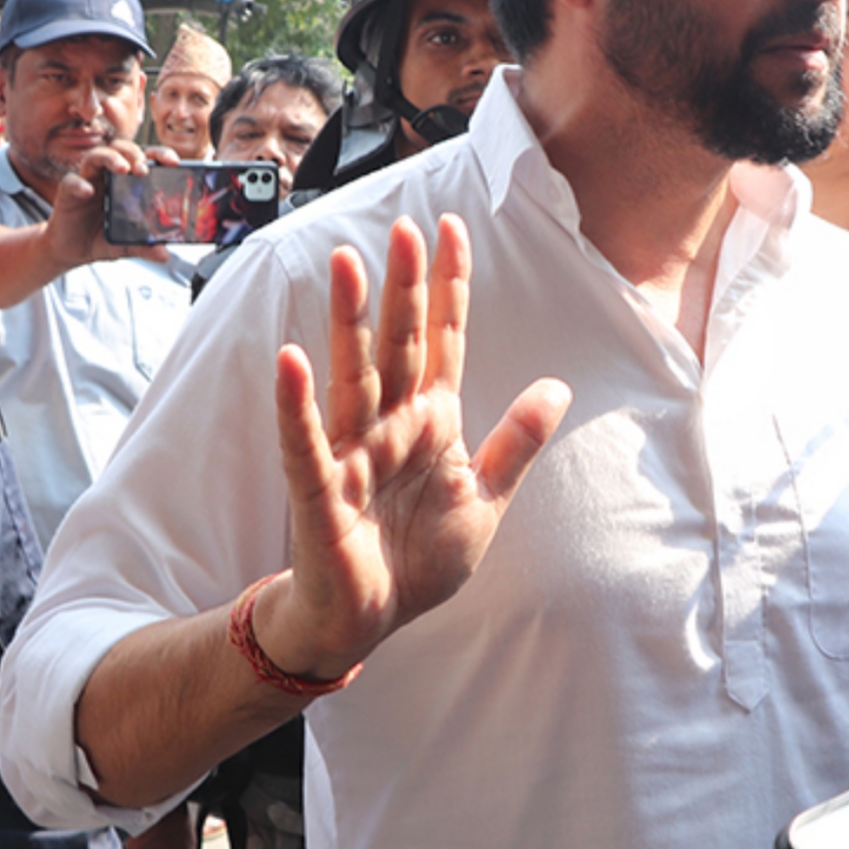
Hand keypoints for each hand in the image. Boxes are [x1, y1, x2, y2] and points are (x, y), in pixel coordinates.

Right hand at [42, 140, 169, 267]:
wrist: (72, 251)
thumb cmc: (101, 239)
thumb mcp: (126, 245)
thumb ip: (144, 247)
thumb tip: (164, 254)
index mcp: (126, 182)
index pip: (144, 158)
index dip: (159, 154)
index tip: (173, 162)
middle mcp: (107, 175)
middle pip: (121, 149)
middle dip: (135, 154)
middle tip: (144, 169)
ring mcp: (87, 180)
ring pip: (96, 156)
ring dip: (111, 158)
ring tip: (123, 169)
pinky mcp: (67, 192)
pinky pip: (70, 181)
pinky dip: (79, 184)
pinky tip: (88, 191)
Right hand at [252, 215, 569, 678]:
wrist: (370, 622)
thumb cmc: (418, 560)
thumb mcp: (484, 501)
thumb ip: (516, 443)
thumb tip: (557, 387)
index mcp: (431, 421)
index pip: (442, 340)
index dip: (448, 287)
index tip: (453, 228)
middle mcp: (391, 425)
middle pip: (399, 344)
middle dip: (404, 287)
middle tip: (405, 227)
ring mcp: (353, 454)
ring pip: (352, 376)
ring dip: (349, 323)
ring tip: (346, 264)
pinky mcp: (321, 494)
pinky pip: (305, 444)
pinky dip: (297, 405)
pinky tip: (290, 361)